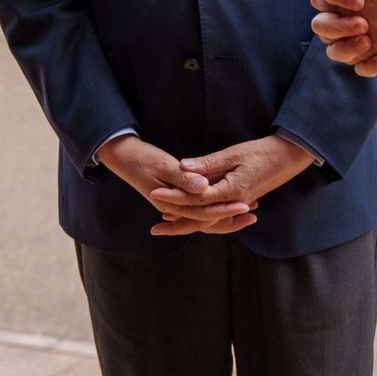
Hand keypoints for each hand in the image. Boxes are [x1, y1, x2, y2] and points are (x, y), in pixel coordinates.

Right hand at [97, 135, 255, 233]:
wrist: (121, 155)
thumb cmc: (140, 157)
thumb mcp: (162, 165)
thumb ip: (183, 178)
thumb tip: (203, 187)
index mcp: (170, 202)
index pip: (203, 211)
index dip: (226, 209)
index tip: (246, 205)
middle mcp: (173, 208)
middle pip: (206, 220)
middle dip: (231, 217)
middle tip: (255, 213)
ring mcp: (174, 204)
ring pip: (204, 217)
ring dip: (225, 214)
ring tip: (249, 208)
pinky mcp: (175, 197)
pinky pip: (199, 209)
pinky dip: (214, 207)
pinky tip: (229, 201)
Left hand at [147, 135, 313, 236]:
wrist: (288, 157)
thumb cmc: (262, 152)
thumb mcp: (233, 153)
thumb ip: (208, 163)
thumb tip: (183, 167)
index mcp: (232, 191)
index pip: (197, 198)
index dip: (175, 197)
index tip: (155, 194)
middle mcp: (234, 203)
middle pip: (201, 219)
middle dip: (177, 222)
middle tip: (155, 227)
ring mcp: (238, 205)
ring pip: (209, 221)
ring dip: (189, 224)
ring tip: (168, 225)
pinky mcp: (239, 203)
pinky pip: (218, 216)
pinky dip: (203, 218)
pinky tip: (191, 215)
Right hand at [310, 0, 376, 75]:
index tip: (360, 0)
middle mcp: (344, 15)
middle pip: (319, 22)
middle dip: (337, 24)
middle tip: (363, 24)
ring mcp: (353, 38)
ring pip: (330, 47)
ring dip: (345, 46)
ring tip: (369, 41)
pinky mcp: (366, 56)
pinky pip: (355, 66)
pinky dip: (366, 64)